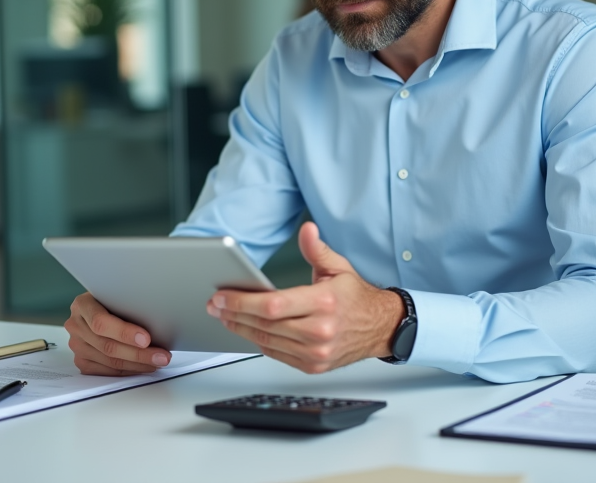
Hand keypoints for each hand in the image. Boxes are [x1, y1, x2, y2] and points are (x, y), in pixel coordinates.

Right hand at [64, 292, 172, 375]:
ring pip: (110, 361)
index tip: (146, 339)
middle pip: (107, 346)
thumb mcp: (117, 295)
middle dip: (139, 353)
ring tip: (158, 361)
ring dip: (138, 364)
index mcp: (82, 304)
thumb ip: (127, 305)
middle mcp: (76, 325)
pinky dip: (128, 370)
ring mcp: (77, 345)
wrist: (97, 309)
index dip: (124, 332)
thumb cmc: (112, 300)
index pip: (100, 322)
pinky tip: (144, 366)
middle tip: (161, 356)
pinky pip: (107, 371)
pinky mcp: (82, 361)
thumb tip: (157, 322)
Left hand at [206, 222, 402, 373]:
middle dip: (234, 314)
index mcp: (325, 303)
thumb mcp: (339, 267)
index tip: (222, 296)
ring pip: (267, 342)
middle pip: (265, 325)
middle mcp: (320, 331)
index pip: (274, 306)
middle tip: (214, 305)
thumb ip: (317, 249)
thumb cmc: (356, 297)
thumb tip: (306, 230)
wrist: (380, 328)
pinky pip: (276, 354)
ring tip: (225, 316)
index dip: (243, 302)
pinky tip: (247, 329)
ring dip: (241, 329)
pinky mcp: (313, 365)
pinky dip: (258, 341)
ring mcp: (316, 352)